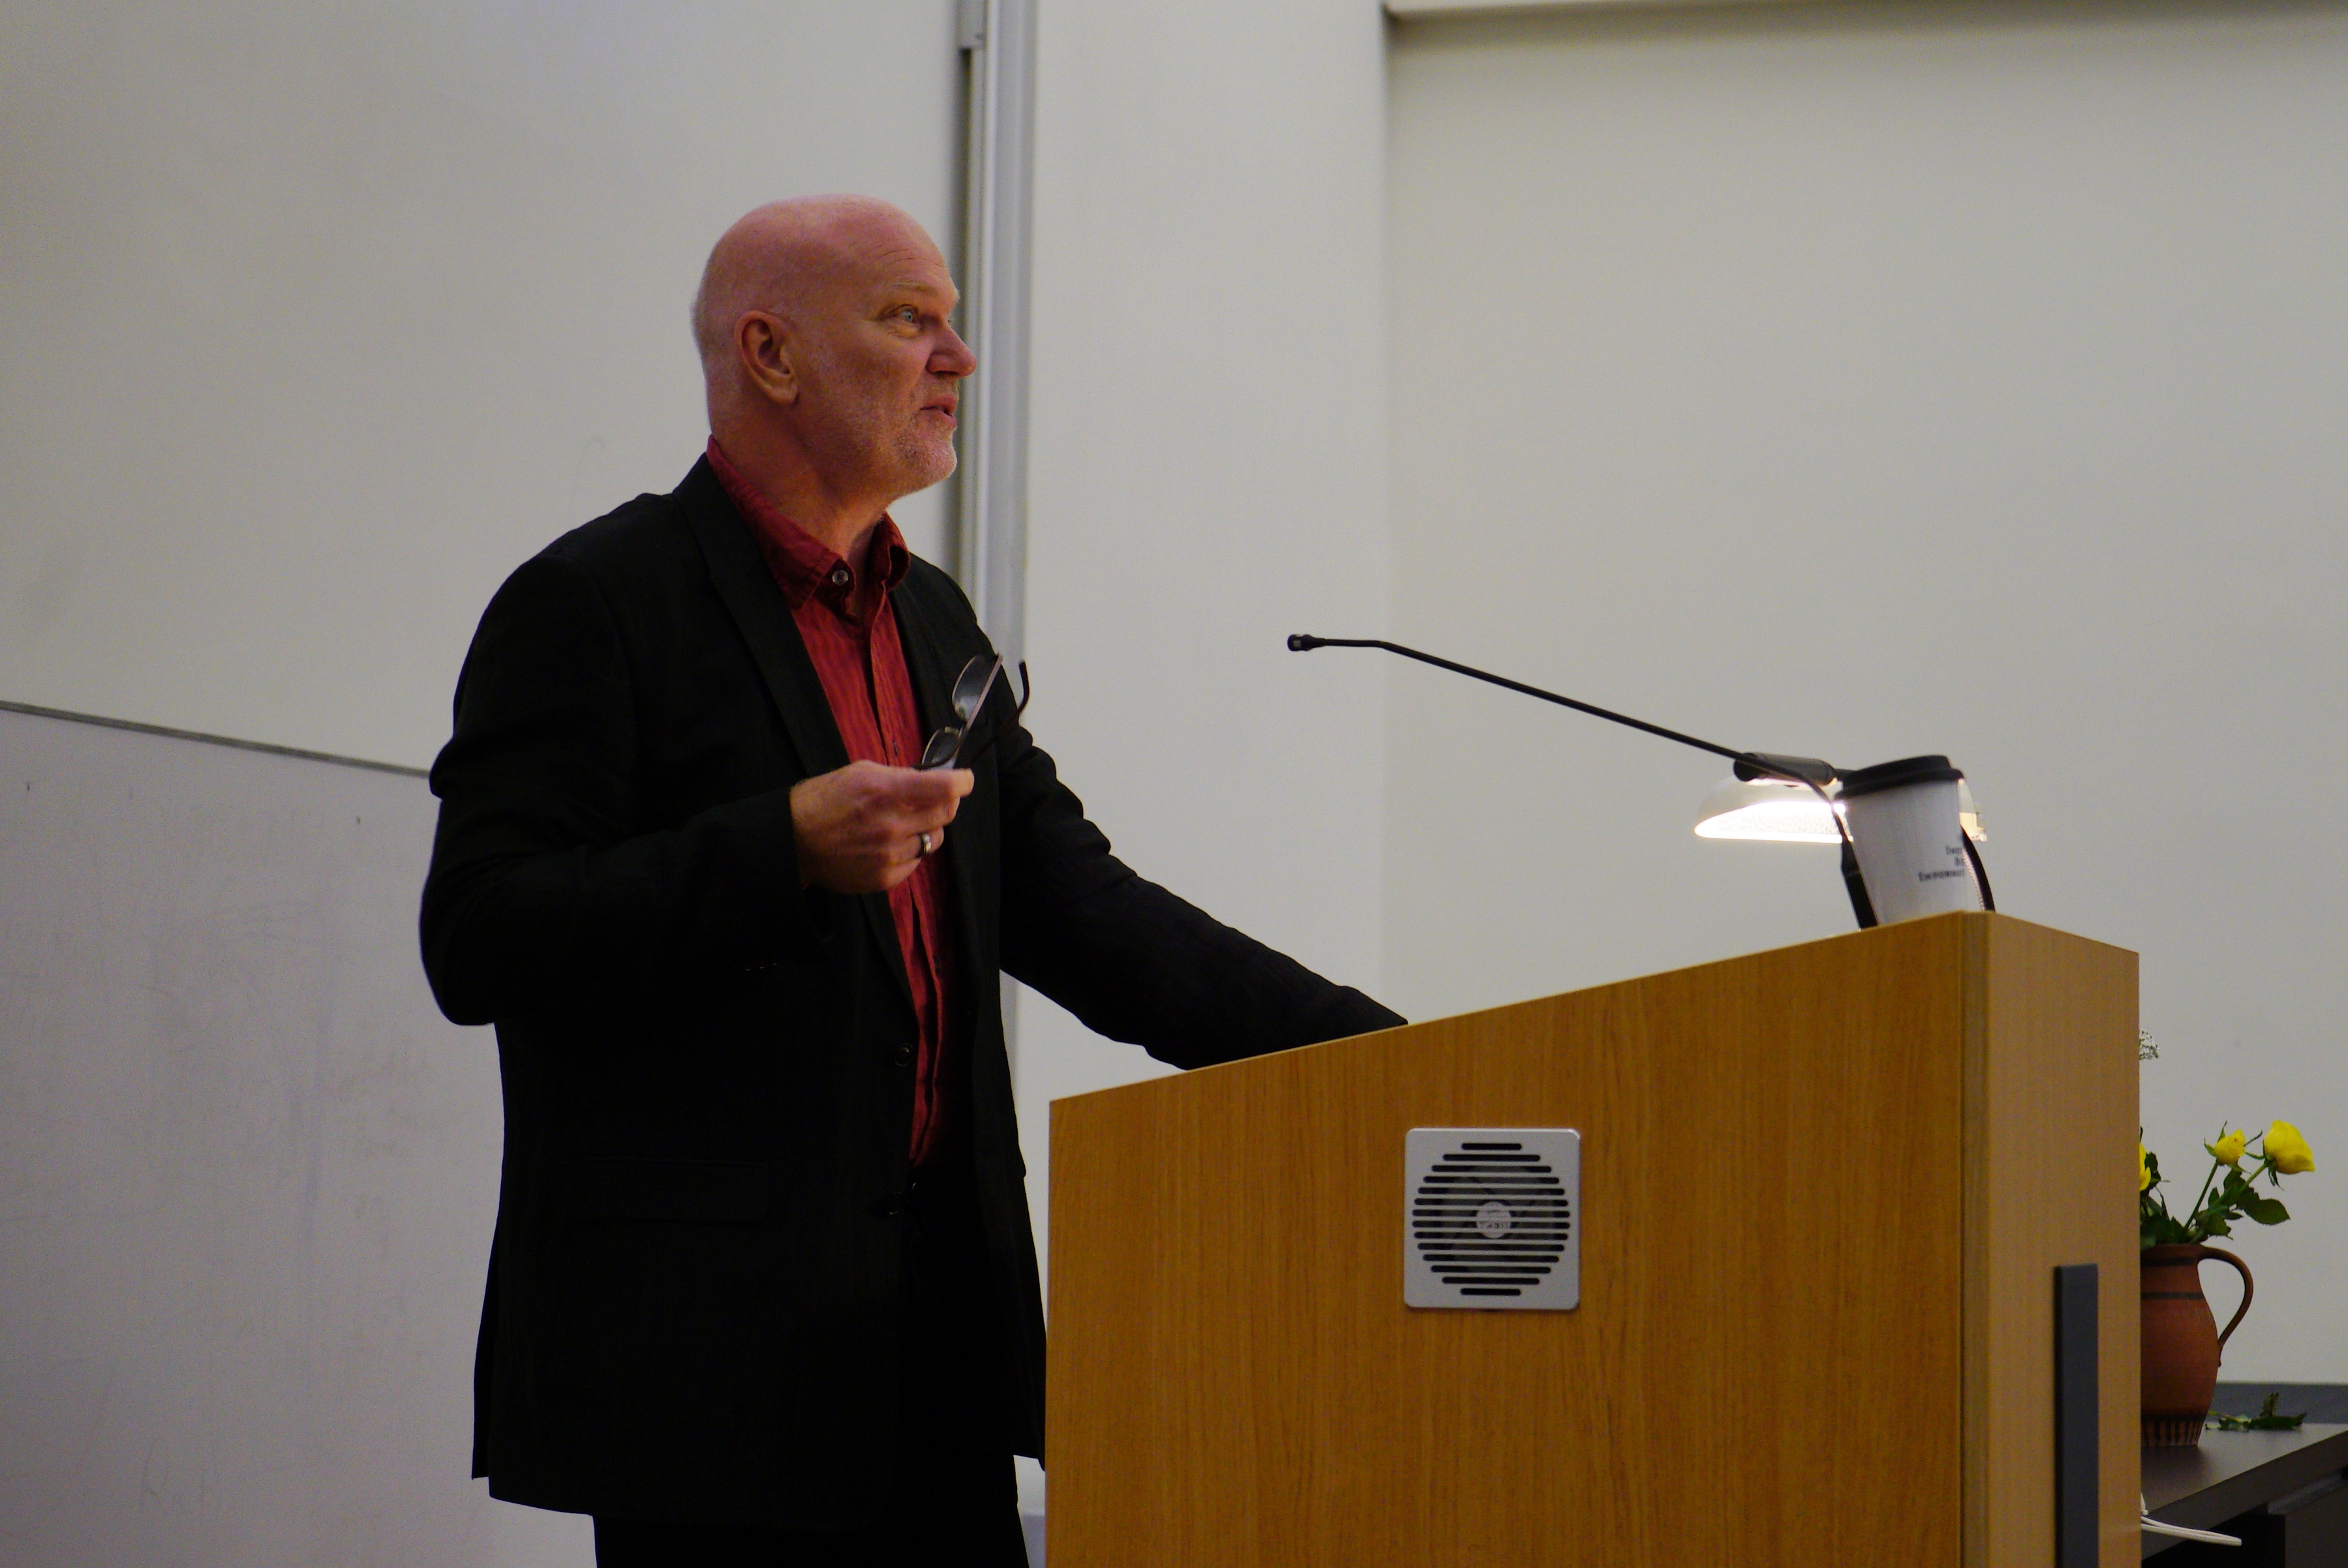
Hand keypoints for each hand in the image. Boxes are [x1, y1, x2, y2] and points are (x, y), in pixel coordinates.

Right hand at [789, 760, 972, 893]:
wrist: (794, 841)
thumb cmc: (823, 800)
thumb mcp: (860, 772)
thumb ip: (899, 776)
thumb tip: (931, 779)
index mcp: (886, 791)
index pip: (945, 788)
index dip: (962, 782)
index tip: (964, 780)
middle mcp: (892, 825)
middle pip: (946, 813)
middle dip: (946, 802)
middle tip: (935, 797)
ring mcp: (890, 855)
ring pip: (934, 839)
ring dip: (927, 827)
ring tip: (904, 823)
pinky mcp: (886, 877)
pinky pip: (916, 861)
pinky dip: (910, 850)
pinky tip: (889, 843)